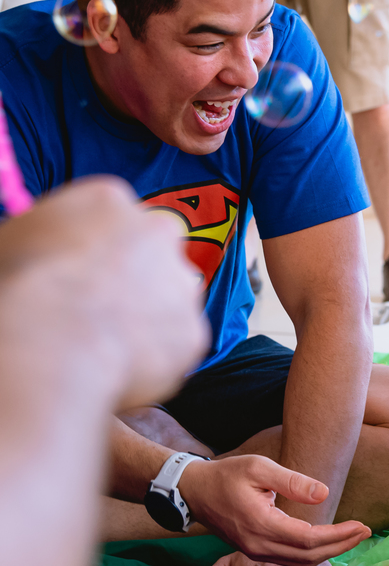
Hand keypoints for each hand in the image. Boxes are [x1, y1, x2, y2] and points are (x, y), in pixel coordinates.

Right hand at [0, 178, 207, 407]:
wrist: (47, 339)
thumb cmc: (15, 286)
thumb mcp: (16, 238)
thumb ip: (48, 237)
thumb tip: (46, 250)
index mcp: (108, 199)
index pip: (115, 215)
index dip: (99, 246)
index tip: (84, 269)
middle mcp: (157, 232)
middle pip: (157, 248)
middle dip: (138, 273)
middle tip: (103, 304)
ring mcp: (181, 283)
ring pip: (174, 297)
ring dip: (151, 314)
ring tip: (108, 341)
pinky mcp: (193, 331)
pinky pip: (177, 344)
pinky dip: (156, 357)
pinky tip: (120, 366)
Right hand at [180, 455, 370, 565]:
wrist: (195, 491)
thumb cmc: (228, 474)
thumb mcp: (260, 468)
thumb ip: (292, 481)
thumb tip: (322, 493)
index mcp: (262, 524)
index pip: (309, 539)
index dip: (339, 535)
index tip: (361, 525)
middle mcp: (259, 545)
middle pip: (308, 556)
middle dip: (341, 545)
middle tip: (365, 531)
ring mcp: (256, 551)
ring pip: (300, 562)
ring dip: (329, 551)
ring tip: (353, 535)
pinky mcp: (256, 550)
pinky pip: (289, 560)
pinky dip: (313, 553)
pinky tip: (328, 541)